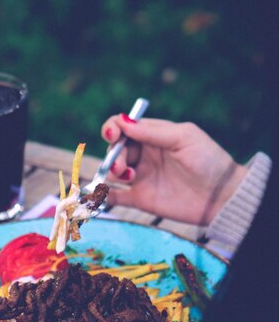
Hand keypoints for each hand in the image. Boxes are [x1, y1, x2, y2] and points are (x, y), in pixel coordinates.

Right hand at [101, 115, 247, 224]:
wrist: (220, 196)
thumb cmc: (208, 161)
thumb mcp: (183, 137)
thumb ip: (152, 131)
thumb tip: (122, 122)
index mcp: (154, 136)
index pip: (125, 127)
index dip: (113, 129)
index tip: (112, 135)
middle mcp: (146, 155)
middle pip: (116, 149)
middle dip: (114, 154)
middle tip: (123, 166)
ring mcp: (142, 178)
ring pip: (113, 172)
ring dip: (112, 172)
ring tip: (127, 177)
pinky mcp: (142, 199)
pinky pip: (116, 197)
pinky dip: (104, 195)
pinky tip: (101, 194)